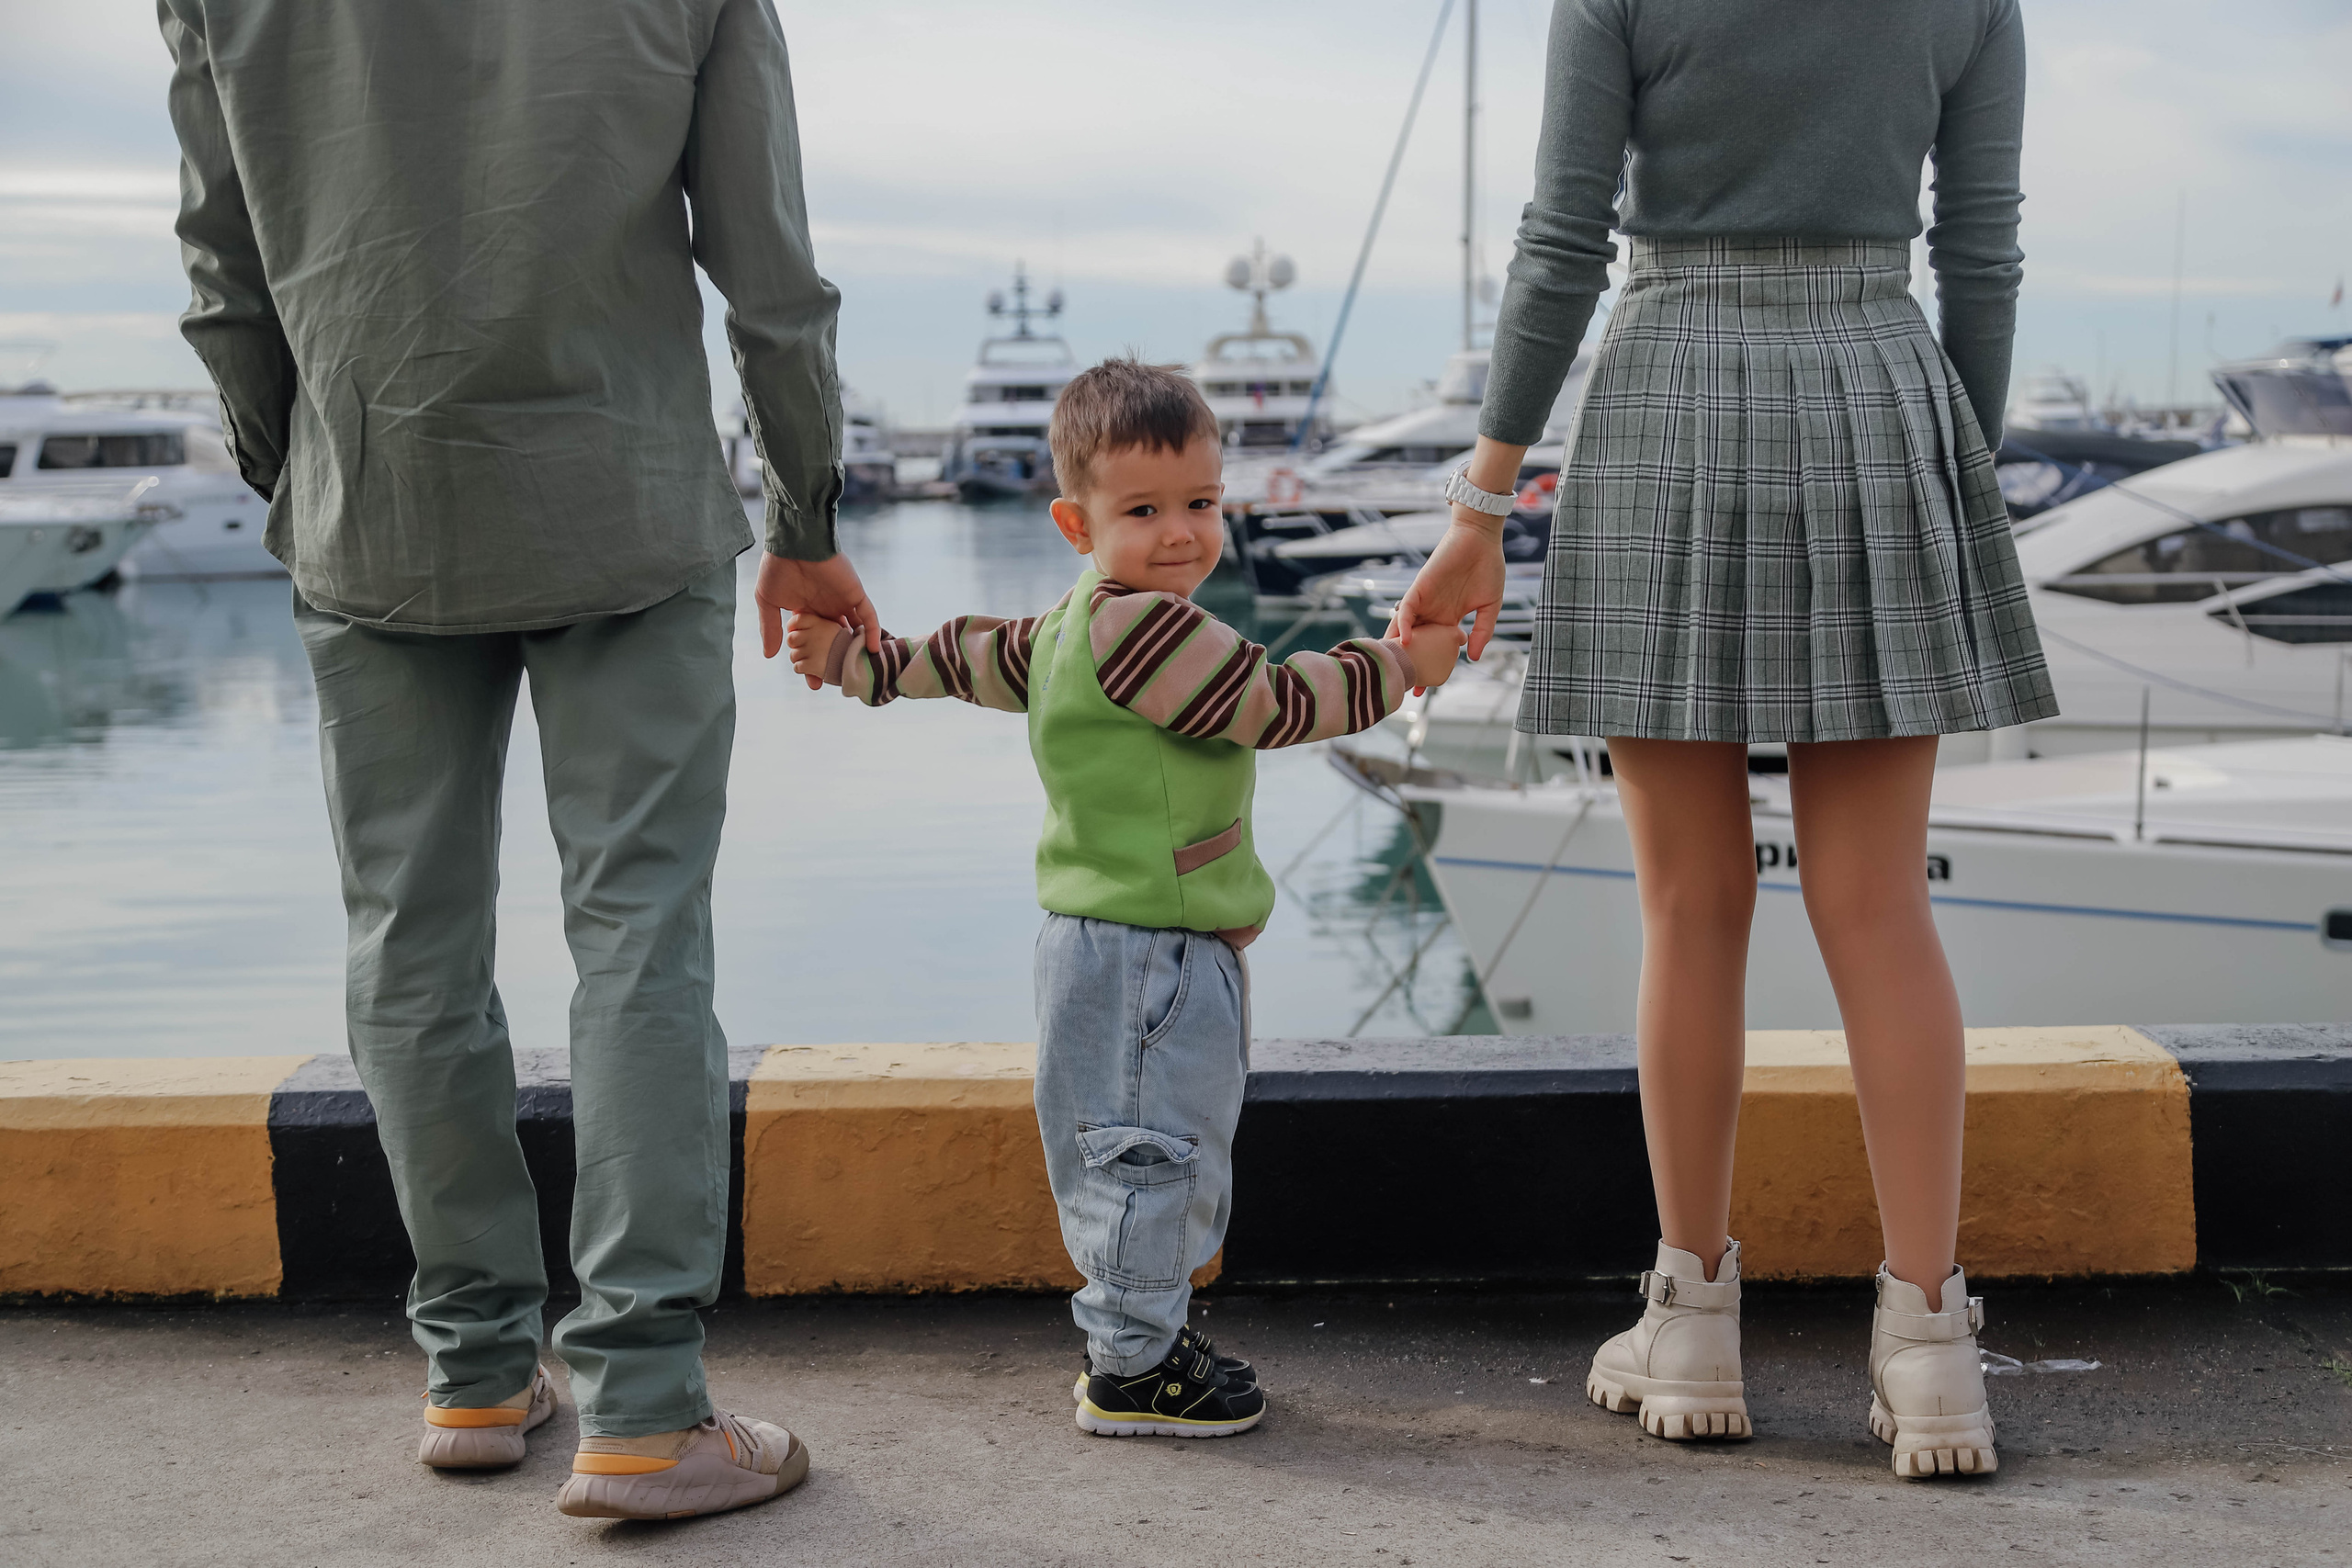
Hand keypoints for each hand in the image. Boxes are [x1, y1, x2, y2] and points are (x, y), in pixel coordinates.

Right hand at [756, 552, 881, 689]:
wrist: (794, 542)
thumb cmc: (778, 567)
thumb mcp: (768, 601)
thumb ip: (770, 627)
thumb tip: (769, 655)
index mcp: (807, 611)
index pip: (813, 642)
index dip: (813, 661)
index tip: (812, 682)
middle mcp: (827, 609)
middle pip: (835, 641)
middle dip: (835, 662)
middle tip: (834, 683)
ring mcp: (843, 602)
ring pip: (854, 631)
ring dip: (856, 651)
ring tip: (857, 673)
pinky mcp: (856, 594)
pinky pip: (869, 616)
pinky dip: (872, 632)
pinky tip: (872, 651)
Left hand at [785, 611, 845, 684]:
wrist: (861, 662)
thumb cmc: (849, 645)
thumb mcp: (836, 629)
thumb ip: (817, 626)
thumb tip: (809, 631)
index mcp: (820, 622)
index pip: (796, 621)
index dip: (796, 629)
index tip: (803, 635)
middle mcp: (815, 633)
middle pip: (791, 639)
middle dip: (797, 646)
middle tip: (811, 650)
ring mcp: (812, 649)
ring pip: (793, 655)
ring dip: (800, 660)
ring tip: (814, 661)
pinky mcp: (811, 664)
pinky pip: (797, 667)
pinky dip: (803, 670)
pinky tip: (814, 669)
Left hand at [1387, 506, 1507, 682]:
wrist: (1481, 539)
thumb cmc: (1488, 568)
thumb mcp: (1489, 607)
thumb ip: (1482, 631)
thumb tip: (1473, 658)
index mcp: (1448, 619)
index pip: (1434, 649)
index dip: (1428, 667)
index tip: (1423, 690)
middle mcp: (1432, 613)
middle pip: (1414, 644)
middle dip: (1407, 664)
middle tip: (1400, 688)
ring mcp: (1424, 602)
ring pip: (1403, 629)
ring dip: (1397, 649)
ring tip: (1392, 670)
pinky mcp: (1419, 588)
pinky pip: (1406, 609)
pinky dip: (1402, 625)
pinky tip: (1403, 641)